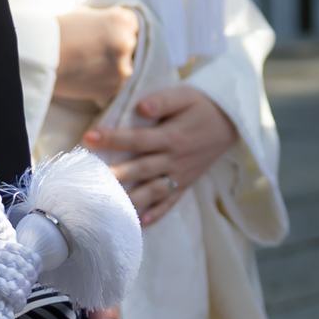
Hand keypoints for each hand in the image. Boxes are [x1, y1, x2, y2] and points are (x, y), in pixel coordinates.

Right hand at [51, 7, 141, 106]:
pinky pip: (116, 82)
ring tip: (89, 64)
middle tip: (94, 51)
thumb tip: (111, 27)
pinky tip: (88, 74)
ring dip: (113, 66)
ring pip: (125, 66)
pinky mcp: (115, 87)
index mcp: (122, 20)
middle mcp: (127, 42)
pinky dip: (106, 80)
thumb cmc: (59, 32)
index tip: (105, 35)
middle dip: (117, 48)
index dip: (118, 30)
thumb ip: (104, 20)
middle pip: (131, 45)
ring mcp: (123, 67)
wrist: (41, 58)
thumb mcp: (85, 14)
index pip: (133, 24)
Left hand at [84, 85, 238, 227]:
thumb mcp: (185, 95)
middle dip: (116, 174)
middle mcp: (175, 159)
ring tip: (110, 206)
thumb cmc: (201, 106)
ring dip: (131, 199)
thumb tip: (141, 106)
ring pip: (153, 191)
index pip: (138, 139)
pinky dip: (157, 214)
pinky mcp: (185, 184)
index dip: (113, 139)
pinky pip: (170, 203)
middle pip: (141, 169)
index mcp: (172, 136)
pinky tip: (141, 223)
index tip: (88, 137)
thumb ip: (163, 100)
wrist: (230, 123)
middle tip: (91, 179)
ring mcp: (180, 175)